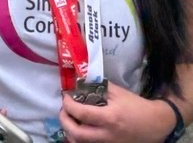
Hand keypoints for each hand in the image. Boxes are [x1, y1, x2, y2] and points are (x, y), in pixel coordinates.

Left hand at [60, 81, 175, 142]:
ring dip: (70, 132)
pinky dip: (79, 139)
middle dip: (65, 120)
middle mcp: (107, 135)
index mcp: (109, 118)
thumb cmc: (136, 106)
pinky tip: (79, 128)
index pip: (81, 114)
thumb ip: (97, 86)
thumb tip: (79, 83)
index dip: (69, 105)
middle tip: (64, 109)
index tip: (66, 96)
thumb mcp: (117, 92)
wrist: (154, 124)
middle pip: (77, 134)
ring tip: (70, 119)